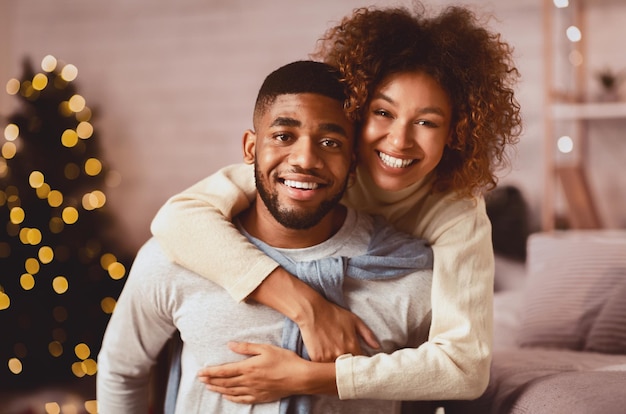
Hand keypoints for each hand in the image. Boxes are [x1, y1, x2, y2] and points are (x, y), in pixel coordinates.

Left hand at [198, 342, 313, 402]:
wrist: (299, 377)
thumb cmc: (284, 360)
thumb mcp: (265, 348)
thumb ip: (246, 348)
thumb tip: (230, 345)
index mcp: (248, 367)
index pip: (224, 370)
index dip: (211, 372)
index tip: (201, 372)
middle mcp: (248, 381)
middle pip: (225, 382)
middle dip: (211, 380)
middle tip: (200, 379)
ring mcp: (254, 390)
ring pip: (231, 391)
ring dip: (218, 389)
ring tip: (209, 387)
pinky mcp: (260, 397)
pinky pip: (242, 399)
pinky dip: (232, 398)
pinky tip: (226, 396)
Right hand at [249, 267, 378, 361]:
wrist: (312, 311)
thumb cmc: (333, 314)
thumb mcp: (354, 320)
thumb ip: (368, 334)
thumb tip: (377, 347)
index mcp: (352, 345)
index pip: (361, 363)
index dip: (361, 364)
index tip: (360, 364)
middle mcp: (341, 353)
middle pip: (349, 369)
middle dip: (350, 368)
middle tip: (348, 366)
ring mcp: (328, 357)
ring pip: (336, 370)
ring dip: (337, 370)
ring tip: (337, 366)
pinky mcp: (316, 358)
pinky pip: (323, 369)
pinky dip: (325, 368)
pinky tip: (326, 364)